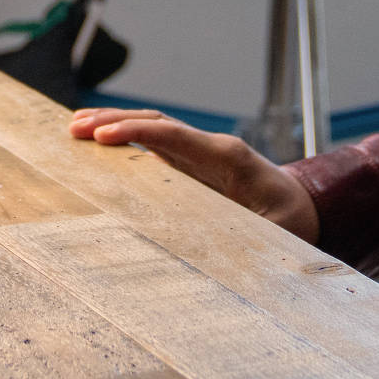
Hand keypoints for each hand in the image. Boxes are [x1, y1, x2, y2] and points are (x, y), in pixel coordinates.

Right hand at [68, 107, 320, 242]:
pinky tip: (99, 144)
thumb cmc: (291, 220)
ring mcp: (199, 153)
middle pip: (157, 123)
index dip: (138, 133)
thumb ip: (255, 238)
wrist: (304, 206)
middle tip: (74, 128)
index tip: (103, 136)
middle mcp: (210, 147)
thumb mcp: (278, 232)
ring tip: (74, 128)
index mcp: (227, 156)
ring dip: (115, 125)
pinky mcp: (192, 164)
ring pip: (153, 129)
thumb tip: (228, 257)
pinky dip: (127, 140)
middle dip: (115, 121)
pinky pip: (155, 145)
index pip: (175, 136)